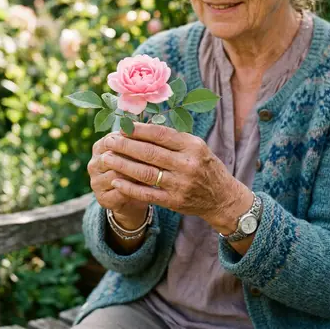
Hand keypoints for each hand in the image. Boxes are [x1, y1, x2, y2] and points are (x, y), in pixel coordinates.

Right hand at [88, 132, 149, 228]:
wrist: (131, 195)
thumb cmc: (136, 165)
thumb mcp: (135, 150)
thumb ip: (139, 137)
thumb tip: (152, 123)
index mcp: (100, 147)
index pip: (113, 139)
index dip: (132, 139)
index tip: (151, 139)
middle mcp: (94, 163)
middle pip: (113, 156)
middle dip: (134, 156)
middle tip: (156, 155)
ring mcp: (96, 182)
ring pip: (116, 175)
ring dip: (135, 173)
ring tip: (153, 170)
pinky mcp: (102, 198)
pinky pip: (119, 192)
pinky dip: (134, 189)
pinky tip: (147, 186)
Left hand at [101, 123, 250, 229]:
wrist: (222, 198)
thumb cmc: (205, 166)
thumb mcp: (196, 146)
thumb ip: (173, 138)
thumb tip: (142, 126)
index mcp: (193, 146)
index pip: (160, 135)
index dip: (139, 130)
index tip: (122, 127)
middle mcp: (187, 164)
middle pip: (150, 152)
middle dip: (126, 146)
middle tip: (109, 141)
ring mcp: (181, 184)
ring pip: (146, 173)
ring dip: (123, 165)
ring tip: (107, 159)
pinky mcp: (175, 202)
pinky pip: (148, 194)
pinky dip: (130, 188)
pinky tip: (116, 181)